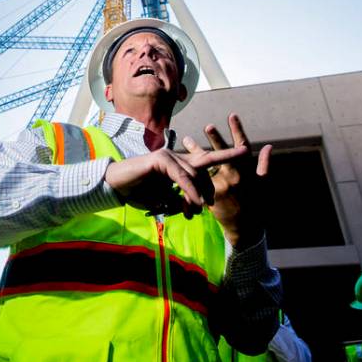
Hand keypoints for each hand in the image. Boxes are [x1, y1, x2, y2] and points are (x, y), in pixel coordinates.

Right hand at [104, 144, 246, 218]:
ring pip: (192, 175)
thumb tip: (194, 208)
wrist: (115, 187)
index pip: (206, 160)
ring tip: (195, 210)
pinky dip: (188, 190)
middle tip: (205, 207)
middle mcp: (176, 157)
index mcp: (179, 165)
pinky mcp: (161, 159)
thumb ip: (180, 201)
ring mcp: (169, 156)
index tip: (246, 151)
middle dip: (208, 187)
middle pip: (203, 167)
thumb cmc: (138, 193)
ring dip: (195, 196)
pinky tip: (194, 201)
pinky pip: (180, 177)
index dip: (226, 154)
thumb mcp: (164, 201)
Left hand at [184, 112, 270, 246]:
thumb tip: (269, 146)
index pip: (242, 147)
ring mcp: (221, 187)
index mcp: (247, 172)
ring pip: (206, 165)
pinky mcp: (210, 195)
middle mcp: (234, 178)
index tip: (231, 116)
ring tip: (186, 139)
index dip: (237, 131)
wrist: (244, 227)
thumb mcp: (263, 184)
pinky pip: (201, 181)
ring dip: (195, 151)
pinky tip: (182, 161)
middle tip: (207, 126)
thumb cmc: (256, 203)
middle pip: (223, 154)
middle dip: (215, 139)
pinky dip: (192, 171)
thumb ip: (264, 164)